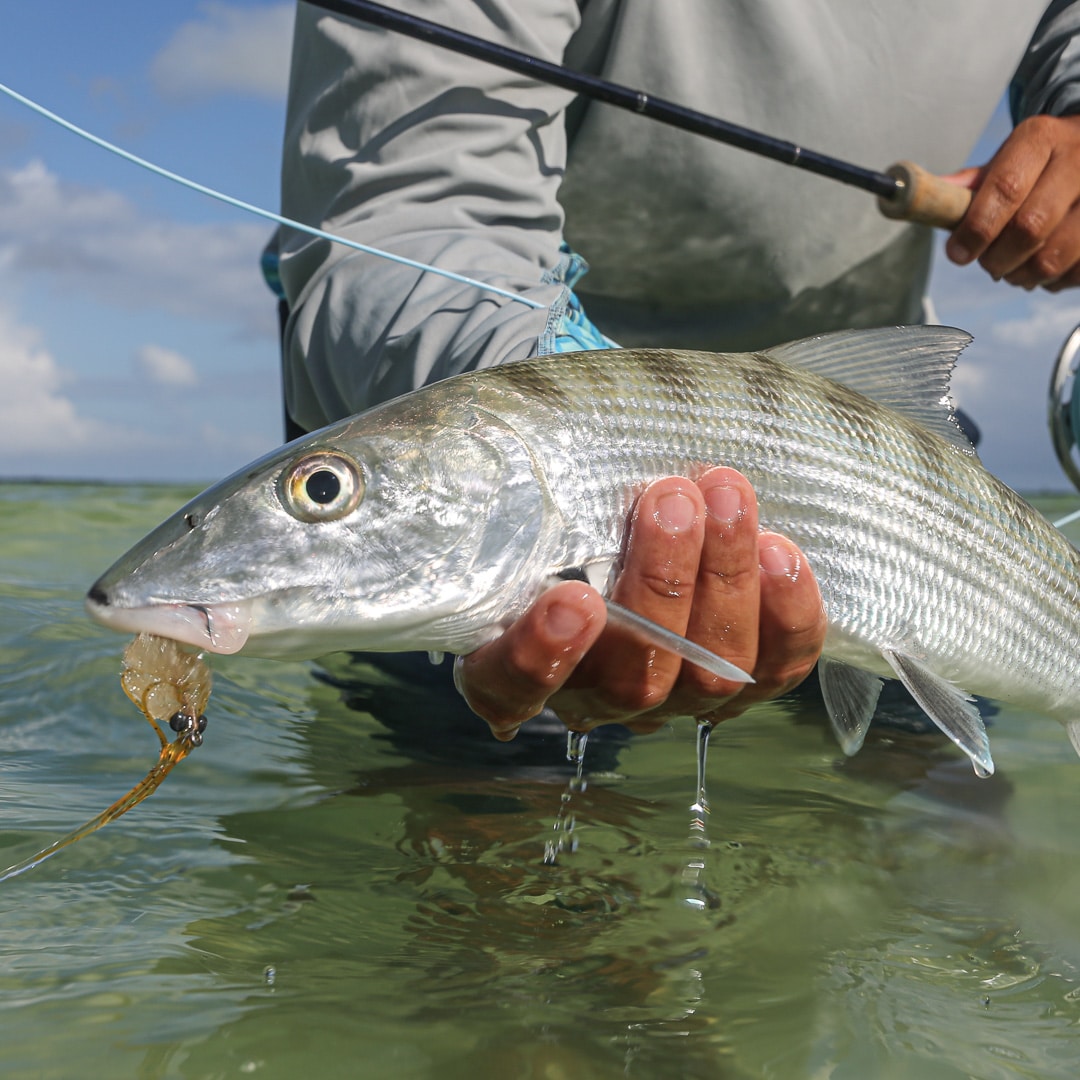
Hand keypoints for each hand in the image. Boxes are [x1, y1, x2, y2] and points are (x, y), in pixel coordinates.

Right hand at [455, 467, 826, 738]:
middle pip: (631, 679)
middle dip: (660, 584)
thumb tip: (534, 425)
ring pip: (708, 673)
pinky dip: (786, 613)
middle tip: (670, 498)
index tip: (571, 596)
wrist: (646, 507)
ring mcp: (677, 695)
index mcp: (519, 662)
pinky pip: (776, 669)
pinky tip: (780, 549)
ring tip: (725, 491)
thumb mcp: (537, 492)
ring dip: (723, 579)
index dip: (538, 658)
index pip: (509, 690)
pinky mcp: (745, 682)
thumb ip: (532, 485)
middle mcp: (598, 694)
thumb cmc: (572, 497)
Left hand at [944, 113, 1079, 290]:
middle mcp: (1078, 159)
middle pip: (1029, 228)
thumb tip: (923, 198)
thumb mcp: (1005, 160)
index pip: (1005, 188)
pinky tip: (1044, 267)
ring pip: (1054, 257)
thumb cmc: (1038, 163)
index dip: (977, 228)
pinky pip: (1077, 272)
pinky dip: (1053, 280)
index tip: (958, 253)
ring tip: (1014, 268)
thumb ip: (968, 186)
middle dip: (997, 258)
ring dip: (1023, 276)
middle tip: (988, 263)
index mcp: (1041, 139)